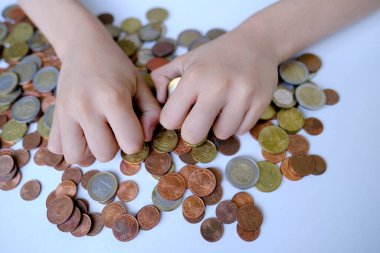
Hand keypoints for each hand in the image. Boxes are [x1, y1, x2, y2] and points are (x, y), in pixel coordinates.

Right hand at [48, 31, 159, 163]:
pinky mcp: (53, 115)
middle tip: (114, 128)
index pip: (130, 143)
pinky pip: (57, 148)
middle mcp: (86, 107)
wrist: (83, 46)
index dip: (136, 139)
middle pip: (104, 154)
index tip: (133, 126)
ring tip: (97, 134)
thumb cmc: (117, 67)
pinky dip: (71, 145)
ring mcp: (65, 112)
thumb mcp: (140, 84)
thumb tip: (146, 138)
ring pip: (77, 156)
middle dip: (114, 146)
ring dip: (91, 151)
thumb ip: (151, 112)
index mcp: (112, 99)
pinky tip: (81, 132)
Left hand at [152, 27, 278, 144]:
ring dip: (218, 126)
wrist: (256, 43)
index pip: (170, 120)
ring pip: (222, 135)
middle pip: (194, 135)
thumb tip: (158, 102)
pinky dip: (237, 123)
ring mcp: (243, 96)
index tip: (181, 112)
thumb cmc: (215, 55)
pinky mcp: (261, 103)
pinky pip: (242, 130)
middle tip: (198, 119)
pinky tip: (236, 107)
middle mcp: (218, 87)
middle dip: (193, 131)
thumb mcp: (184, 60)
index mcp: (195, 77)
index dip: (173, 120)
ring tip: (221, 109)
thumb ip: (161, 78)